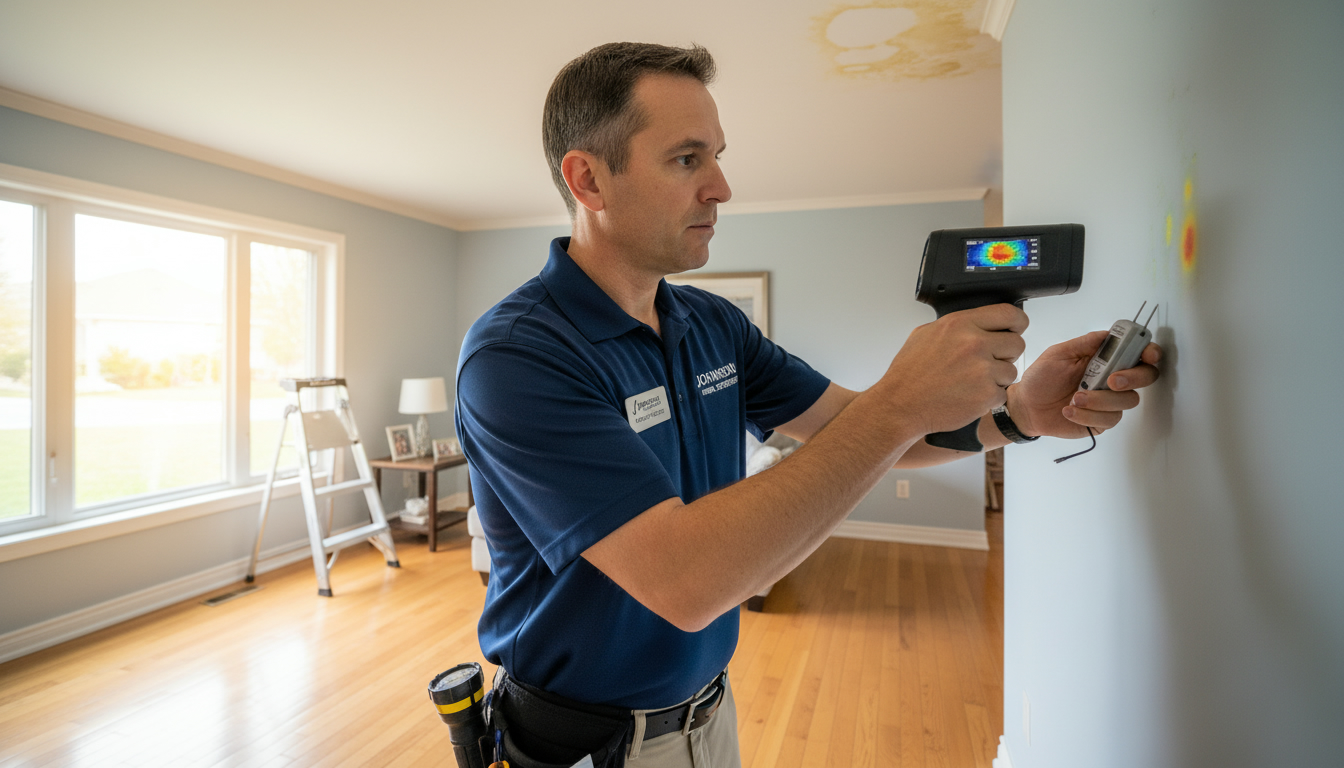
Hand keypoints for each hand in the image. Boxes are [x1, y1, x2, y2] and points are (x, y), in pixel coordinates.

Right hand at [879, 304, 1027, 434]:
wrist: (900, 406)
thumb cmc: (909, 374)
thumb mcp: (925, 335)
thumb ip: (955, 326)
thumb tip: (976, 322)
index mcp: (960, 324)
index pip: (1009, 314)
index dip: (1017, 322)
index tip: (1016, 329)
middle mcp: (973, 344)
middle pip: (1017, 343)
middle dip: (1006, 353)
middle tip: (989, 361)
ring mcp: (982, 370)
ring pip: (1011, 371)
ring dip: (997, 378)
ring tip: (973, 382)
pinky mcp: (986, 394)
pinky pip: (1002, 393)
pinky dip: (989, 398)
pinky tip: (969, 396)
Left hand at [1009, 330, 1161, 438]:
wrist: (1027, 406)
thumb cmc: (1041, 379)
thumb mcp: (1058, 354)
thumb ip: (1085, 343)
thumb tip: (1109, 333)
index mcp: (1104, 359)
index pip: (1137, 353)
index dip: (1149, 352)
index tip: (1148, 355)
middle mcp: (1111, 379)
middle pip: (1145, 377)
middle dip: (1133, 378)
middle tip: (1111, 381)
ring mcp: (1108, 401)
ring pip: (1127, 401)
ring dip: (1101, 400)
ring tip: (1075, 398)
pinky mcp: (1101, 420)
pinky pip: (1109, 419)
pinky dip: (1087, 415)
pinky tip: (1069, 410)